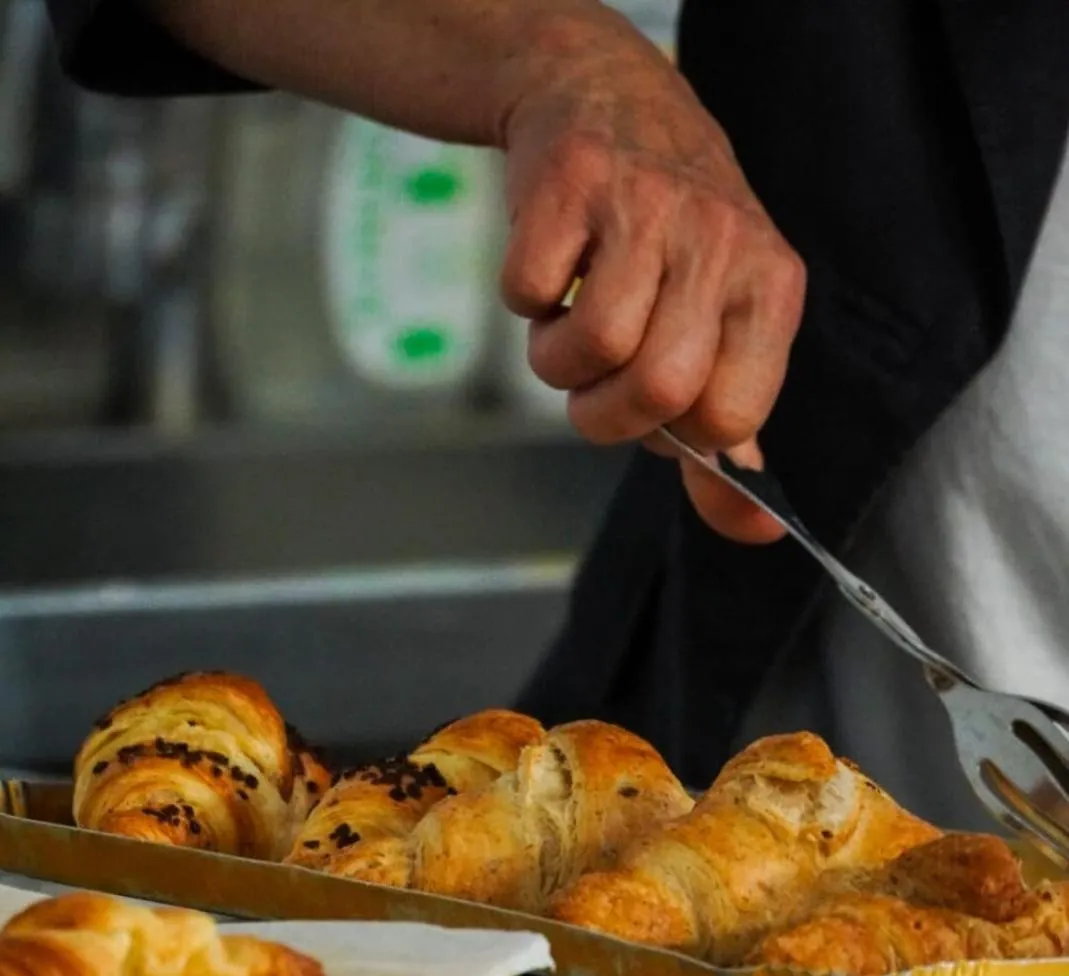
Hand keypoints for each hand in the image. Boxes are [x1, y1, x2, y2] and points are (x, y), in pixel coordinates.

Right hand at [500, 14, 802, 542]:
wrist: (610, 101)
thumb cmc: (668, 244)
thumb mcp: (723, 326)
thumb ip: (730, 438)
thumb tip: (757, 531)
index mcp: (769, 290)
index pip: (731, 417)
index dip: (677, 435)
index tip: (658, 407)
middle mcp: (720, 242)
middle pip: (659, 390)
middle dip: (605, 416)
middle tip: (595, 387)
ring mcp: (647, 207)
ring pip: (591, 347)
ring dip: (558, 364)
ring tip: (570, 323)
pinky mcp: (574, 182)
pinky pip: (530, 295)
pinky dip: (524, 304)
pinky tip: (551, 267)